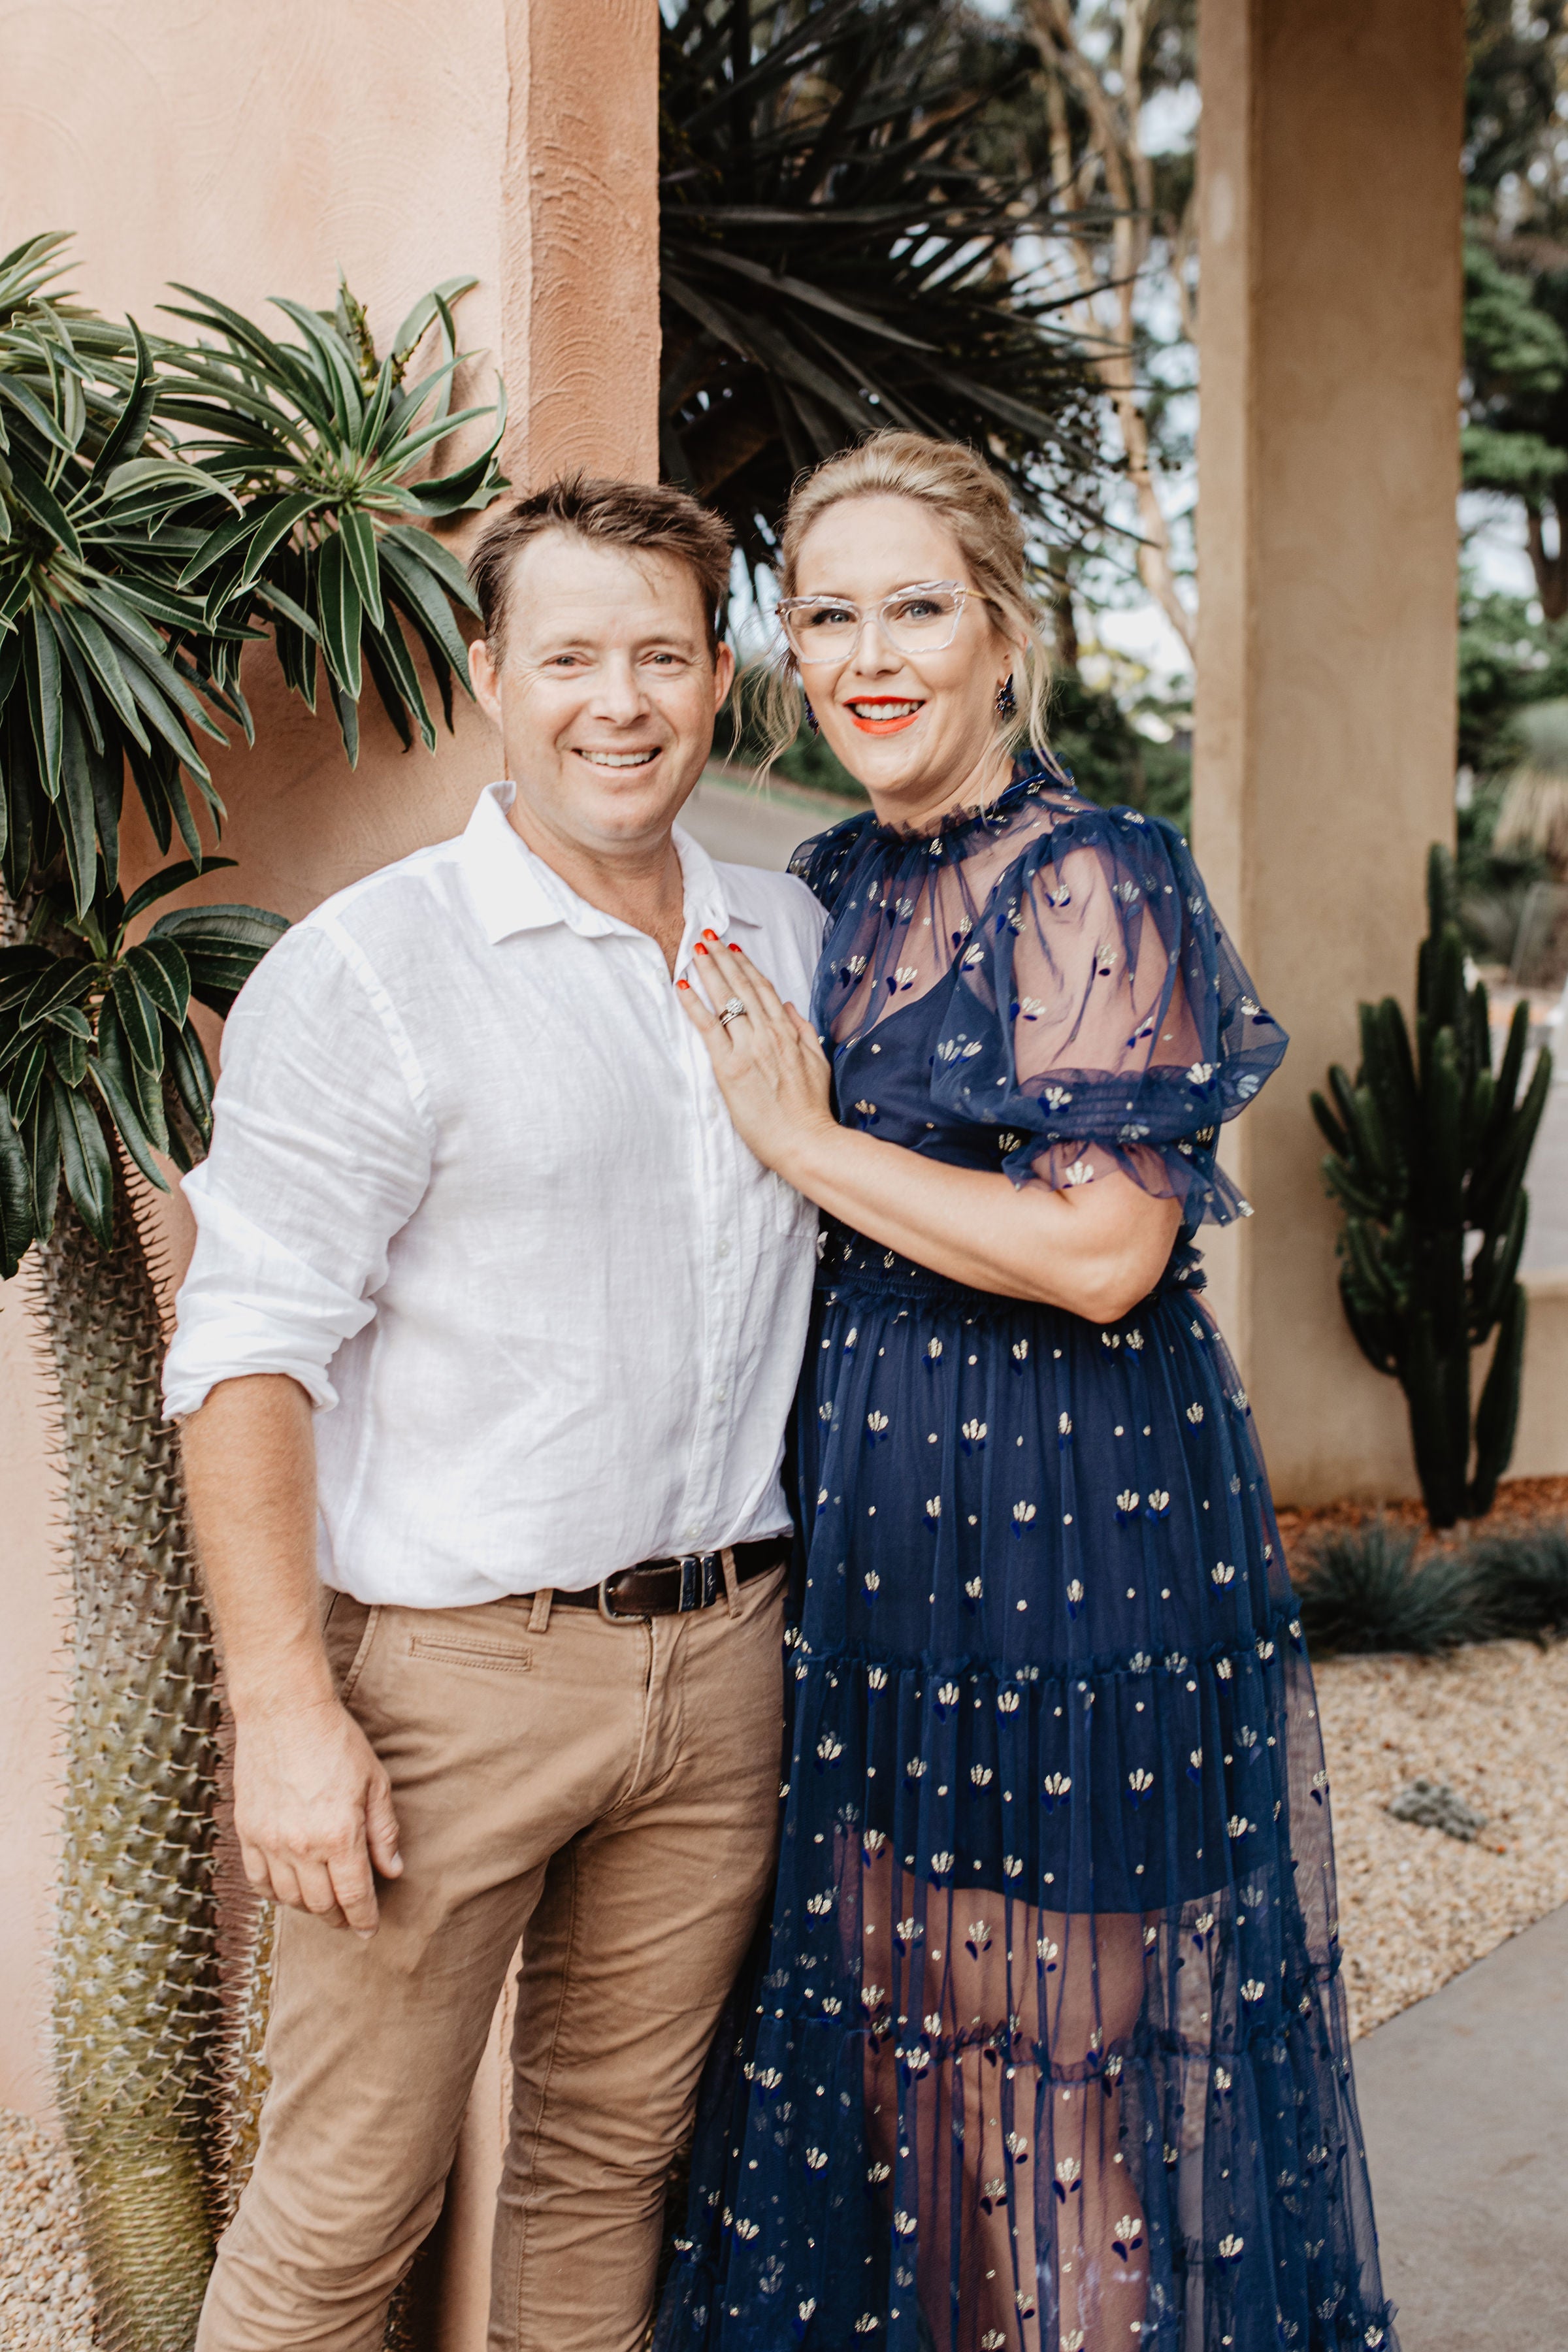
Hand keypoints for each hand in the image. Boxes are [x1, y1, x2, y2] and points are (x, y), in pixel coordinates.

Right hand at [232, 1694, 402, 1937]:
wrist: (284, 1711)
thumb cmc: (336, 1741)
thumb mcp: (374, 1782)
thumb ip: (383, 1831)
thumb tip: (392, 1871)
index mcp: (338, 1836)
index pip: (353, 1896)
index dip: (364, 1919)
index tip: (369, 1929)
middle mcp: (301, 1846)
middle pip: (321, 1904)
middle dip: (339, 1916)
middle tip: (350, 1917)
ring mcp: (269, 1841)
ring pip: (288, 1898)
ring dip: (308, 1907)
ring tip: (323, 1902)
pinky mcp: (247, 1831)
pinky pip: (257, 1880)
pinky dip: (274, 1893)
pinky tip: (288, 1889)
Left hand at [679, 937, 835, 1177]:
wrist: (805, 1141)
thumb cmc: (811, 1109)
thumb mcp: (819, 1063)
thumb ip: (804, 1031)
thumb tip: (789, 1006)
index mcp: (788, 1031)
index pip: (763, 988)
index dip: (746, 965)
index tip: (733, 949)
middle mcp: (768, 1033)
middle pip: (741, 986)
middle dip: (722, 958)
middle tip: (706, 935)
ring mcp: (748, 1048)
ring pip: (725, 999)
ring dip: (707, 971)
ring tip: (693, 949)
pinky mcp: (729, 1067)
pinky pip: (708, 1027)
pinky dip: (694, 1004)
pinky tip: (681, 986)